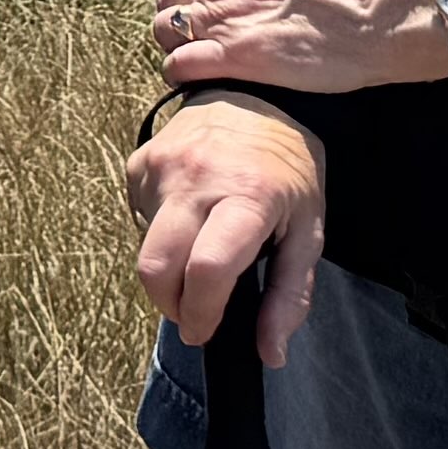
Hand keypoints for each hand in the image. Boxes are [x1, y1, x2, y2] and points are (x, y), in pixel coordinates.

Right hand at [129, 89, 329, 364]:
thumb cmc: (289, 171)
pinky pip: (140, 218)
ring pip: (145, 247)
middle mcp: (198, 177)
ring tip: (200, 250)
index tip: (205, 331)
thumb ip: (291, 296)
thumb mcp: (308, 231)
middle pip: (156, 266)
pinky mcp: (140, 161)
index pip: (207, 269)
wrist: (256, 94)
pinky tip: (190, 216)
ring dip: (168, 268)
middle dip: (170, 305)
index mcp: (248, 196)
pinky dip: (160, 234)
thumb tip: (270, 354)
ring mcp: (162, 165)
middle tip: (193, 310)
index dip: (201, 314)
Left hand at [151, 0, 447, 94]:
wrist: (392, 3)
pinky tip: (200, 74)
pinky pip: (180, 66)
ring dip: (177, 38)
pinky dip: (181, 71)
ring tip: (204, 48)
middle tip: (211, 22)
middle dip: (183, 7)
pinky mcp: (237, 58)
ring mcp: (224, 14)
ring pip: (165, 28)